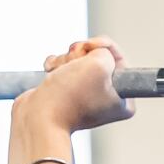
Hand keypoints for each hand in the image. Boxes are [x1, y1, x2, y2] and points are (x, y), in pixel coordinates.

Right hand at [15, 36, 134, 133]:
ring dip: (66, 60)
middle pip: (97, 58)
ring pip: (79, 61)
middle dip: (81, 54)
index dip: (102, 47)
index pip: (118, 58)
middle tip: (72, 63)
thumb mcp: (100, 63)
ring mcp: (86, 96)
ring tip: (58, 72)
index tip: (89, 47)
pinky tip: (51, 71)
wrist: (38, 117)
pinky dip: (56, 65)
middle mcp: (108, 100)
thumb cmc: (70, 96)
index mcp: (125, 101)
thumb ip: (104, 50)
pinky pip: (65, 68)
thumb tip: (91, 53)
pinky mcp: (67, 93)